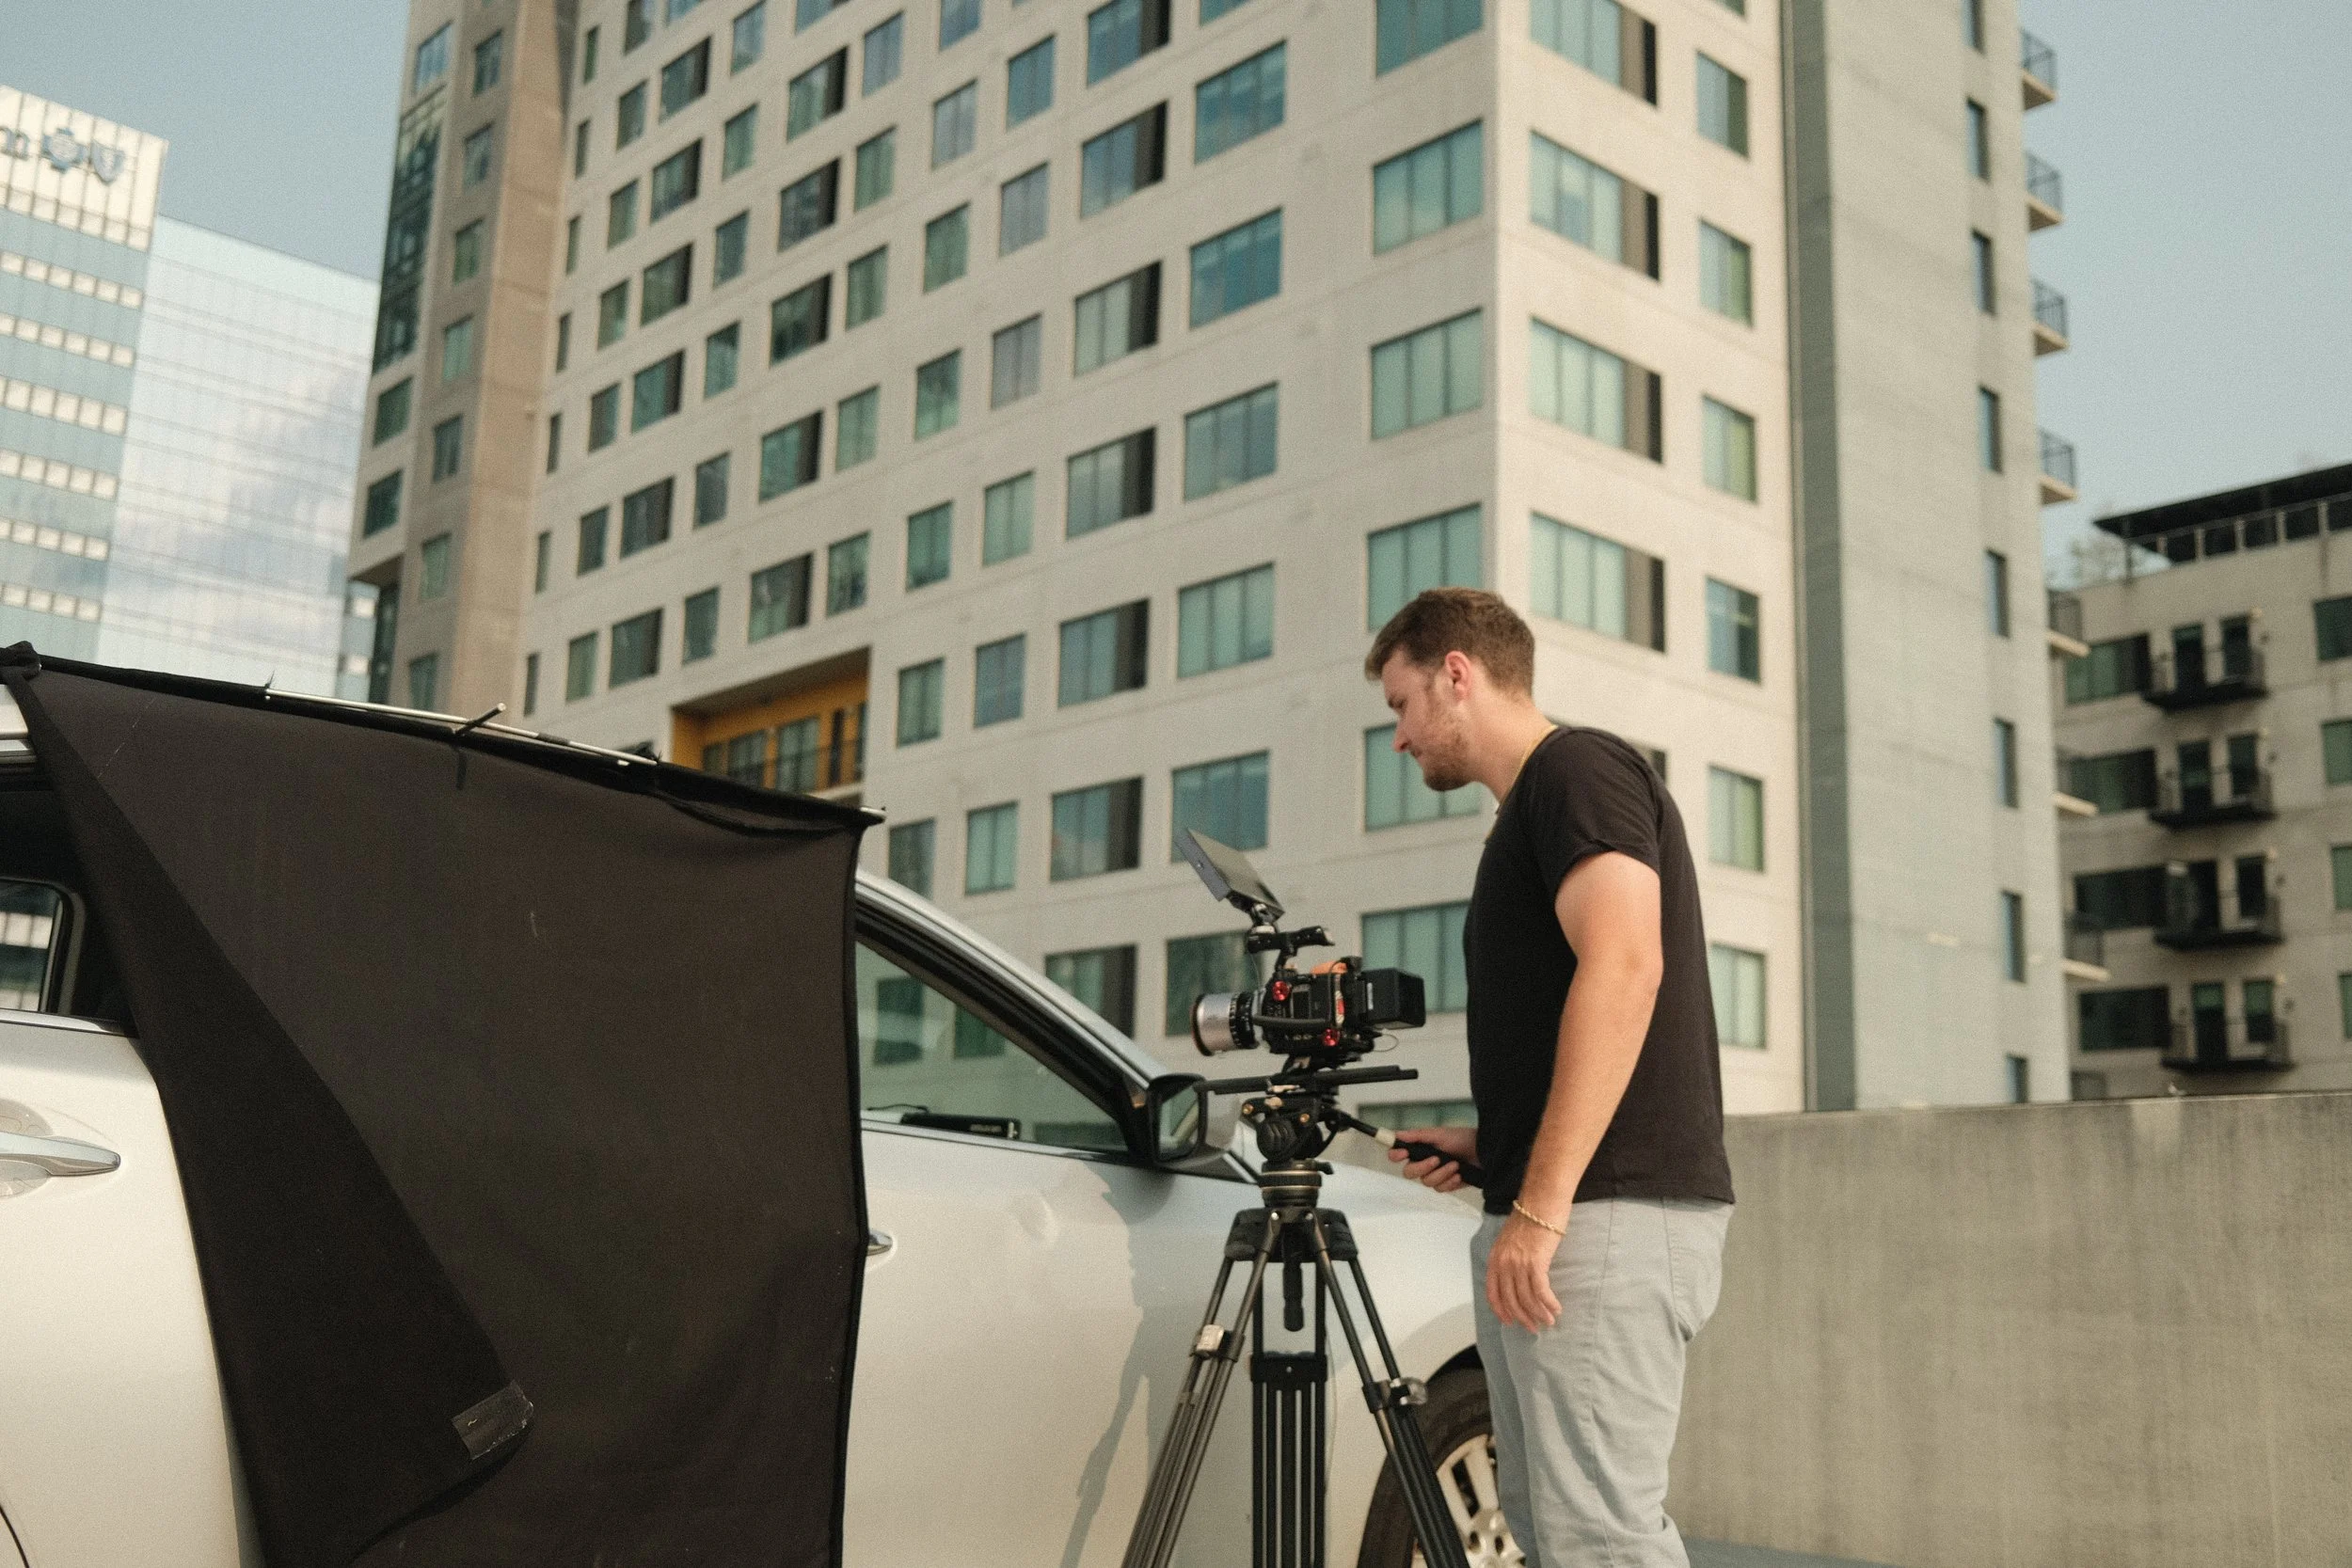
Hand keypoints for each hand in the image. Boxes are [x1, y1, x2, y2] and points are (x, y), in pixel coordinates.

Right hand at [1386, 1125, 1476, 1192]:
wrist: (1484, 1152)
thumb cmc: (1461, 1139)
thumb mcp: (1440, 1134)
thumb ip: (1418, 1135)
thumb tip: (1397, 1134)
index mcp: (1419, 1149)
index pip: (1397, 1154)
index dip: (1396, 1155)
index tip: (1404, 1153)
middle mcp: (1423, 1163)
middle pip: (1408, 1173)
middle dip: (1422, 1167)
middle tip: (1437, 1159)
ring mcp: (1435, 1175)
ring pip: (1426, 1182)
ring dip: (1442, 1173)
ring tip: (1456, 1164)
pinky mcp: (1446, 1185)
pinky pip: (1440, 1189)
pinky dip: (1450, 1182)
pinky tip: (1459, 1175)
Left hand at [1485, 1210, 1563, 1330]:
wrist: (1541, 1200)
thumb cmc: (1530, 1217)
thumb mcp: (1510, 1238)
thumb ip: (1509, 1257)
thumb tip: (1516, 1276)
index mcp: (1495, 1258)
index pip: (1493, 1293)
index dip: (1501, 1310)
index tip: (1510, 1322)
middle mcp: (1504, 1263)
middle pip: (1510, 1300)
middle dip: (1522, 1317)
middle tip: (1533, 1327)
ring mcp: (1518, 1263)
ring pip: (1527, 1298)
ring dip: (1539, 1313)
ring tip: (1549, 1320)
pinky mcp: (1536, 1262)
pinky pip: (1541, 1291)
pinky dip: (1549, 1303)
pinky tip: (1556, 1309)